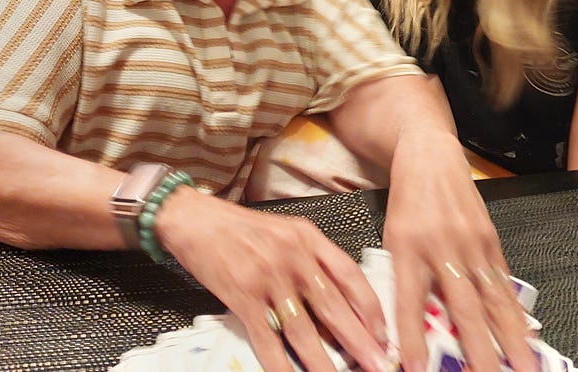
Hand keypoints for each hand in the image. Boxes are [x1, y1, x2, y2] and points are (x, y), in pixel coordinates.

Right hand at [155, 187, 396, 371]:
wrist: (195, 219)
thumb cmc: (239, 227)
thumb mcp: (284, 231)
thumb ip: (311, 258)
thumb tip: (336, 299)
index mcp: (307, 237)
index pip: (349, 275)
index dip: (370, 307)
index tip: (383, 331)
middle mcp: (292, 256)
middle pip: (334, 306)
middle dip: (360, 341)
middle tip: (378, 364)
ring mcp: (268, 278)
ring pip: (304, 329)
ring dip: (325, 361)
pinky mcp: (243, 297)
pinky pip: (267, 339)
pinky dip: (280, 364)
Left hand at [383, 129, 536, 371]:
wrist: (429, 156)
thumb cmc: (407, 203)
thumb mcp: (392, 239)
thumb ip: (403, 280)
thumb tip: (413, 328)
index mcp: (407, 249)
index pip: (410, 303)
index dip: (412, 339)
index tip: (414, 369)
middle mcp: (443, 248)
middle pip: (464, 310)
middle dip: (478, 353)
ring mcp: (473, 245)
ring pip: (494, 301)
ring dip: (510, 342)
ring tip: (523, 370)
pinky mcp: (491, 241)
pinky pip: (505, 285)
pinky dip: (516, 316)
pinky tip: (527, 339)